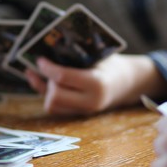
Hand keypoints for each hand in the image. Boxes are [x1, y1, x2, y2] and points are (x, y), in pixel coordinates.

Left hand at [25, 54, 166, 114]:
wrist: (126, 83)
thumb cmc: (110, 64)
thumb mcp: (97, 55)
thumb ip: (75, 56)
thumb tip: (45, 51)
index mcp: (96, 84)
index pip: (62, 77)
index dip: (47, 67)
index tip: (40, 59)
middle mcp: (90, 101)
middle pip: (54, 96)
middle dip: (47, 81)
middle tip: (47, 68)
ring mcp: (84, 111)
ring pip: (52, 106)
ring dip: (45, 91)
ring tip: (46, 76)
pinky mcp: (78, 115)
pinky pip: (56, 109)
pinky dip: (48, 97)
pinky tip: (43, 83)